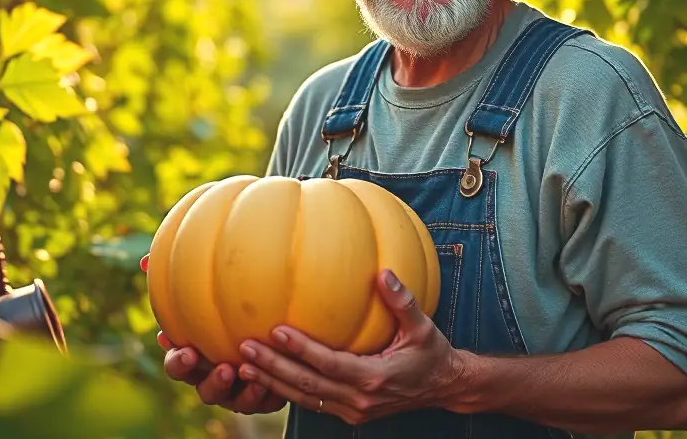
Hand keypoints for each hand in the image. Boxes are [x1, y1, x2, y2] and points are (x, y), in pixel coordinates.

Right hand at [140, 254, 285, 414]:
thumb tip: (143, 261)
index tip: (169, 341)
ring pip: (225, 397)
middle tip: (195, 355)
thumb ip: (183, 274)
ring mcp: (238, 390)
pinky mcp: (264, 397)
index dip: (175, 357)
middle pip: (197, 384)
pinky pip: (259, 402)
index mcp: (200, 356)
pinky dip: (258, 394)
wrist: (284, 341)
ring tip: (232, 369)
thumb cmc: (239, 309)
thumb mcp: (216, 289)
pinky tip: (264, 379)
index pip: (178, 362)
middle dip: (193, 372)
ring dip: (224, 386)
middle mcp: (215, 376)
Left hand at [236, 269, 466, 424]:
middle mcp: (360, 399)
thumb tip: (384, 273)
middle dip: (273, 368)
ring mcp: (353, 410)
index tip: (277, 331)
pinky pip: (312, 403)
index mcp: (375, 378)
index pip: (329, 365)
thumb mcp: (424, 326)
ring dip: (272, 382)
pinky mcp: (349, 413)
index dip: (302, 350)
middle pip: (307, 386)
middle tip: (244, 348)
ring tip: (242, 364)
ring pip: (304, 398)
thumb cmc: (432, 353)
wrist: (444, 388)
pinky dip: (286, 390)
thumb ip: (403, 302)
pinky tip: (265, 375)